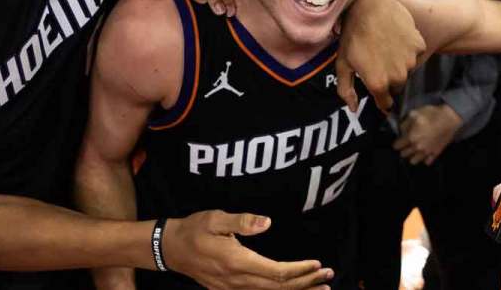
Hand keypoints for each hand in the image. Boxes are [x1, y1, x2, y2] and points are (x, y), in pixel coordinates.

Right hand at [165, 211, 332, 288]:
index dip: (300, 271)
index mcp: (236, 262)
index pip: (276, 273)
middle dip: (306, 283)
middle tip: (329, 276)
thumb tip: (267, 222)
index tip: (318, 264)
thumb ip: (242, 221)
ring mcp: (232, 289)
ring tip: (320, 288)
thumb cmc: (194, 229)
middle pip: (278, 288)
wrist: (170, 249)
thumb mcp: (215, 218)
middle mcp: (236, 281)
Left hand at [336, 0, 424, 112]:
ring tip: (385, 47)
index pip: (385, 103)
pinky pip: (415, 54)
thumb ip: (346, 90)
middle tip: (377, 62)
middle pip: (396, 87)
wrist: (369, 4)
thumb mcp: (342, 63)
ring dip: (398, 64)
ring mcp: (410, 60)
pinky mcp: (419, 45)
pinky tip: (395, 37)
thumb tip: (354, 109)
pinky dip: (407, 49)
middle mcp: (398, 76)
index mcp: (378, 83)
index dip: (380, 100)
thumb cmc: (352, 34)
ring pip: (407, 70)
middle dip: (388, 80)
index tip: (377, 92)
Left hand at [394, 104, 462, 164]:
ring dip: (412, 156)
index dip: (396, 143)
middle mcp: (417, 148)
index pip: (397, 146)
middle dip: (403, 149)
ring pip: (414, 161)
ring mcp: (427, 152)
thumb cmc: (431, 114)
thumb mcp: (414, 114)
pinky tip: (425, 153)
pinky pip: (427, 162)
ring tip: (414, 150)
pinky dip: (425, 159)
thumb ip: (404, 123)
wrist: (449, 119)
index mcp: (411, 138)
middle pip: (404, 154)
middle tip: (406, 144)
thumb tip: (401, 130)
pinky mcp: (436, 153)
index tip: (398, 140)